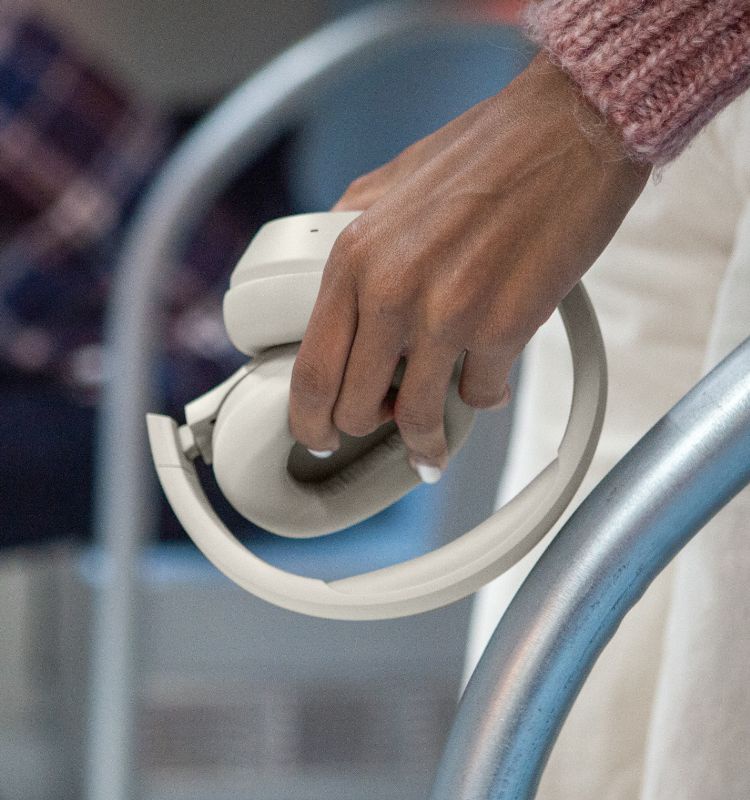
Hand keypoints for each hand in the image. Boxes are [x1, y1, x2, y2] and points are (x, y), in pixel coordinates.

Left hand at [289, 54, 649, 481]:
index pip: (311, 370)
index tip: (317, 436)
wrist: (569, 130)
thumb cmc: (485, 153)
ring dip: (424, 439)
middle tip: (382, 426)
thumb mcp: (388, 184)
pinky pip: (480, 395)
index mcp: (354, 257)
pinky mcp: (504, 328)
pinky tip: (488, 382)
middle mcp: (391, 290)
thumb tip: (331, 281)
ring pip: (416, 417)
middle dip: (366, 429)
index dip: (308, 420)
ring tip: (432, 443)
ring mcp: (447, 314)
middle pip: (354, 407)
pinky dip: (482, 398)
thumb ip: (350, 235)